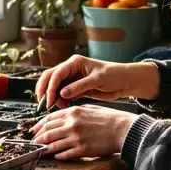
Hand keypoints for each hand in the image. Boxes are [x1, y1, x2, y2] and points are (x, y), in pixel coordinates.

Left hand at [30, 105, 137, 160]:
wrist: (123, 129)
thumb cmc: (110, 119)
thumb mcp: (90, 108)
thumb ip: (75, 112)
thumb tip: (63, 116)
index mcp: (73, 113)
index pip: (48, 119)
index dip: (38, 126)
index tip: (35, 130)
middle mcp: (72, 124)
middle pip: (47, 132)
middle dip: (38, 138)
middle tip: (34, 142)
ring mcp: (75, 138)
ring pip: (52, 144)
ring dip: (44, 148)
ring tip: (40, 151)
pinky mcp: (81, 150)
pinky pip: (64, 154)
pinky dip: (57, 155)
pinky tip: (56, 156)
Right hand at [34, 56, 159, 108]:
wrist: (125, 82)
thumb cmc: (114, 75)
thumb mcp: (98, 79)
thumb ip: (79, 86)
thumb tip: (62, 93)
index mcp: (75, 62)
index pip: (56, 73)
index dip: (50, 87)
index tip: (49, 99)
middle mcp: (71, 69)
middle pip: (50, 78)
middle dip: (45, 91)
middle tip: (44, 104)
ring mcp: (72, 79)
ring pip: (55, 87)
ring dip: (54, 97)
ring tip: (60, 107)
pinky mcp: (76, 88)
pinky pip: (63, 95)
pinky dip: (61, 101)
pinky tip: (66, 106)